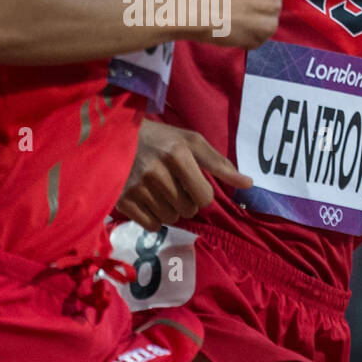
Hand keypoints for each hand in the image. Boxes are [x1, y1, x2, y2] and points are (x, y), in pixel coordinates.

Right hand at [115, 119, 251, 229]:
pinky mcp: (122, 200)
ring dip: (169, 210)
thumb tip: (248, 184)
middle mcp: (157, 172)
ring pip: (170, 219)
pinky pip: (151, 225)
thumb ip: (219, 163)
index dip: (202, 194)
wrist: (113, 136)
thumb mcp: (190, 141)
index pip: (204, 197)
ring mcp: (137, 188)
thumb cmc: (159, 138)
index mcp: (177, 154)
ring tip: (159, 192)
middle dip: (185, 201)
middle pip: (188, 210)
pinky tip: (147, 201)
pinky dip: (153, 218)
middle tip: (172, 185)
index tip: (192, 184)